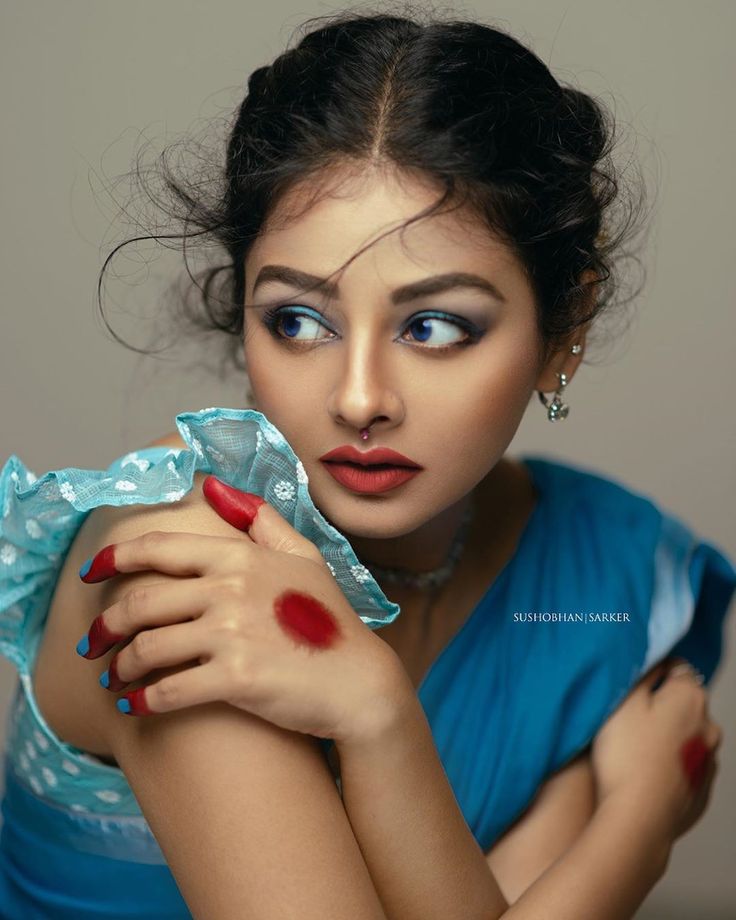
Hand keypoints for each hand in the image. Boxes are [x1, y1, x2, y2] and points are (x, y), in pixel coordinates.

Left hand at [75, 475, 405, 744]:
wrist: (359, 682)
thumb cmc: (330, 620)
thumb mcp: (303, 557)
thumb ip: (259, 519)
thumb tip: (215, 487)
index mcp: (239, 557)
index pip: (160, 549)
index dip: (115, 559)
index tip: (90, 572)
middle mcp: (229, 589)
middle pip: (141, 603)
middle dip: (105, 626)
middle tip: (91, 644)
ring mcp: (231, 633)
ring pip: (147, 648)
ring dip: (120, 667)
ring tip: (114, 679)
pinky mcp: (234, 678)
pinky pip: (168, 690)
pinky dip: (141, 701)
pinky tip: (133, 707)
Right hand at [591, 657, 721, 843]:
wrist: (639, 819)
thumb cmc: (626, 756)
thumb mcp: (621, 699)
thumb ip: (640, 671)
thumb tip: (653, 660)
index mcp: (690, 697)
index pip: (675, 666)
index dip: (649, 673)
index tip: (627, 687)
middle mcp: (709, 726)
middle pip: (681, 702)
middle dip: (658, 705)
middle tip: (624, 718)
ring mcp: (708, 761)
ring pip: (685, 734)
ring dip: (665, 735)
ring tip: (632, 749)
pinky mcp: (701, 790)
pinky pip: (683, 765)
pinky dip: (668, 763)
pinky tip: (644, 772)